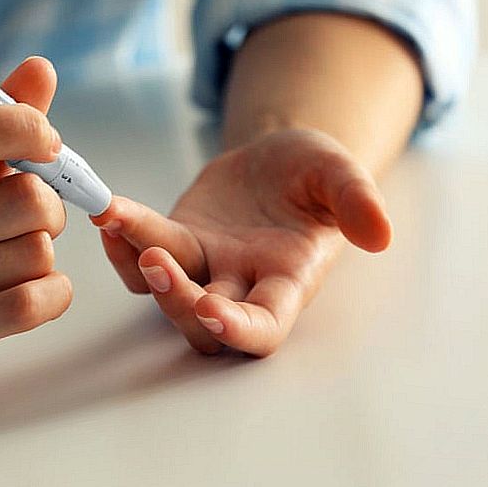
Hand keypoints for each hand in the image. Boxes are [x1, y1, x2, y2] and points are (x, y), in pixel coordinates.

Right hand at [0, 58, 72, 388]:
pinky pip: (31, 303)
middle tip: (32, 219)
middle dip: (49, 208)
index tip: (48, 144)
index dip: (28, 128)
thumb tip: (42, 68)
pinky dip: (52, 294)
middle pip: (29, 200)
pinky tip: (34, 290)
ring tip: (11, 260)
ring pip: (37, 254)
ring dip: (42, 257)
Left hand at [90, 127, 392, 356]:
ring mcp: (202, 268)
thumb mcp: (341, 174)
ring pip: (162, 292)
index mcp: (287, 283)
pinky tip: (107, 212)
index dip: (237, 328)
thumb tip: (380, 234)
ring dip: (138, 268)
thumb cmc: (316, 173)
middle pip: (201, 322)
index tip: (212, 310)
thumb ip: (358, 202)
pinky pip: (137, 260)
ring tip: (116, 221)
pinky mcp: (174, 242)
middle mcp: (240, 287)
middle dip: (175, 299)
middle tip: (157, 260)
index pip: (264, 327)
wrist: (281, 158)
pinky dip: (120, 243)